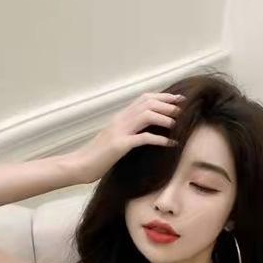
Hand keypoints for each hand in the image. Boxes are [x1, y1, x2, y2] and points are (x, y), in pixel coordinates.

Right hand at [66, 91, 184, 183]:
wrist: (79, 165)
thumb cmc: (97, 157)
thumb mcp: (114, 140)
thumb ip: (128, 132)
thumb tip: (145, 132)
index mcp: (120, 117)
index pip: (143, 99)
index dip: (163, 97)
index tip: (178, 99)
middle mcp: (120, 120)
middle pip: (148, 102)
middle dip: (168, 104)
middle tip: (183, 110)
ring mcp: (119, 131)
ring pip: (147, 115)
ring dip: (165, 118)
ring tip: (178, 124)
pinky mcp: (119, 145)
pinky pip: (143, 138)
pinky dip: (159, 139)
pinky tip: (171, 144)